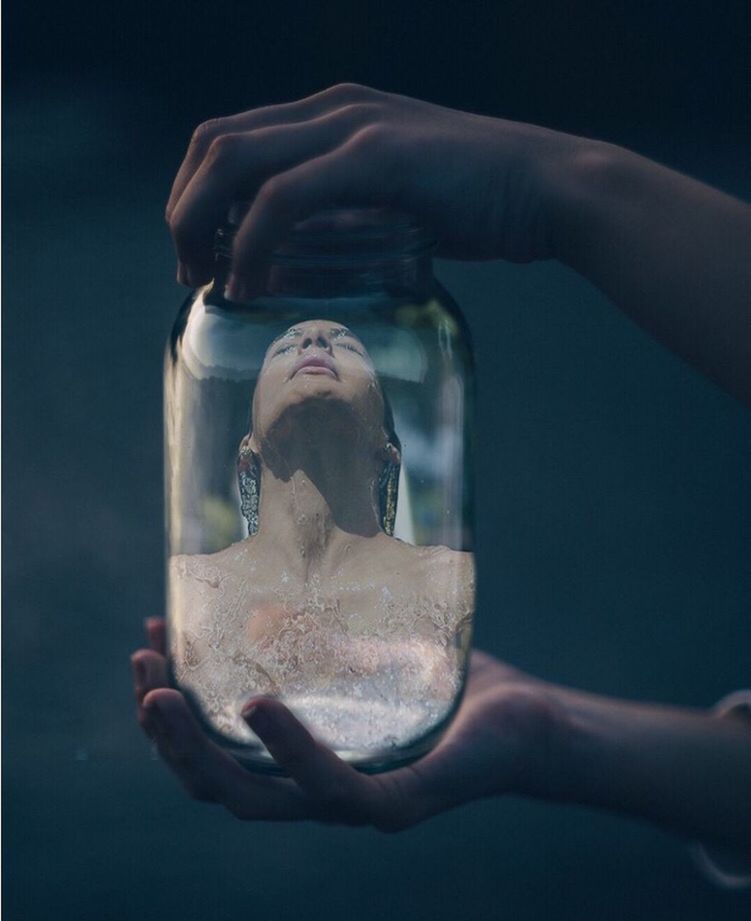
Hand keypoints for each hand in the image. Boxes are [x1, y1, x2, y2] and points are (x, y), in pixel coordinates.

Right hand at [131, 618, 566, 829]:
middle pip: (218, 783)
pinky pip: (333, 788)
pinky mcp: (399, 805)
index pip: (218, 750)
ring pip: (255, 799)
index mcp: (305, 761)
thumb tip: (264, 592)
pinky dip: (289, 751)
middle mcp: (319, 793)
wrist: (530, 721)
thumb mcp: (372, 654)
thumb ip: (322, 638)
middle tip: (141, 672)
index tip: (149, 643)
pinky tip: (257, 707)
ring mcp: (355, 806)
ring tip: (163, 693)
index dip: (173, 708)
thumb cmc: (449, 689)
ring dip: (199, 750)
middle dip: (166, 734)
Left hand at [165, 83, 587, 297]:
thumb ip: (358, 211)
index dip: (195, 194)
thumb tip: (320, 256)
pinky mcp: (375, 156)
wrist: (551, 190)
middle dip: (185, 211)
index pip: (230, 138)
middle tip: (189, 272)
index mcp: (334, 112)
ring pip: (232, 160)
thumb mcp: (404, 199)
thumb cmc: (483, 205)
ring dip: (199, 223)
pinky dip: (251, 243)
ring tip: (202, 279)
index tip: (198, 252)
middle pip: (214, 143)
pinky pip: (282, 197)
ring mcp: (353, 125)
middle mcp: (333, 106)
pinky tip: (249, 283)